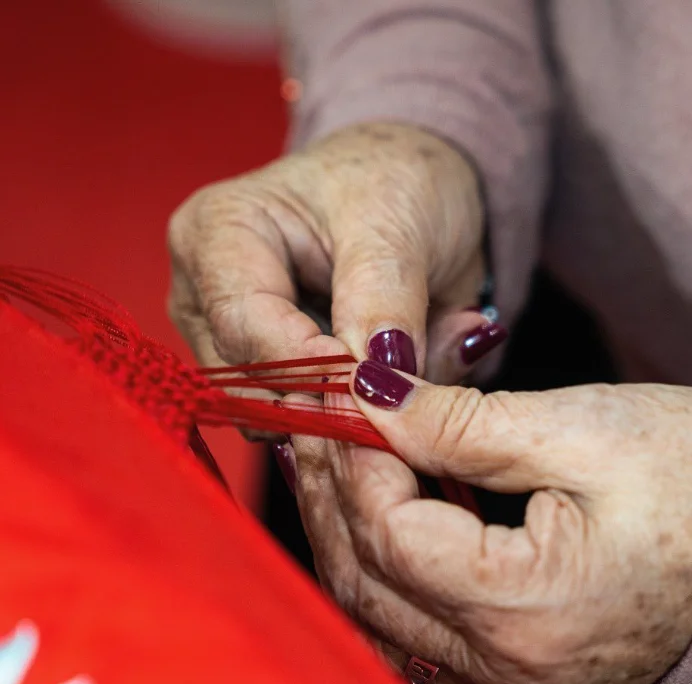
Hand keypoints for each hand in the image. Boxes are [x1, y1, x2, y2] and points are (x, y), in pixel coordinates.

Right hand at [167, 122, 506, 385]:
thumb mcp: (398, 225)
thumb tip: (376, 384)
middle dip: (330, 402)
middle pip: (249, 382)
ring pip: (277, 415)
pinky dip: (356, 414)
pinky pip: (304, 421)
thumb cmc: (393, 182)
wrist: (409, 190)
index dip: (312, 368)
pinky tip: (397, 380)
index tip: (380, 386)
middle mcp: (205, 295)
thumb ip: (383, 302)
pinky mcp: (265, 374)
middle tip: (404, 398)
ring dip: (348, 412)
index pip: (244, 326)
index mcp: (215, 234)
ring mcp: (228, 340)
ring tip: (413, 371)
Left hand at [290, 368, 691, 683]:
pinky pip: (413, 637)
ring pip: (377, 617)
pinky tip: (373, 516)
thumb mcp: (580, 429)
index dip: (356, 462)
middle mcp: (511, 675)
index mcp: (531, 613)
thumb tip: (372, 396)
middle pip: (368, 584)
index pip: (392, 537)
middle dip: (332, 493)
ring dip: (346, 533)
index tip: (343, 397)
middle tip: (317, 420)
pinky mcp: (516, 681)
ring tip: (333, 459)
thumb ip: (459, 421)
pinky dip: (382, 573)